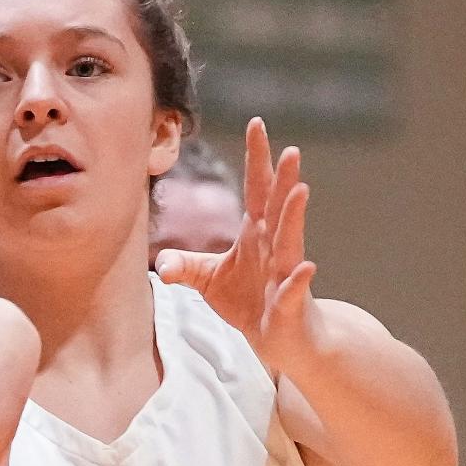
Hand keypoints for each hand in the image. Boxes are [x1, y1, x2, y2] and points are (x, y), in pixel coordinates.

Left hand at [155, 117, 318, 371]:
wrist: (282, 341)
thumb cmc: (249, 303)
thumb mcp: (209, 281)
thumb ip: (185, 266)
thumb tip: (160, 263)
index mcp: (256, 234)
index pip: (257, 188)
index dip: (257, 157)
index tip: (257, 123)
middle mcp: (274, 247)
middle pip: (278, 206)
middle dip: (283, 178)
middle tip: (291, 149)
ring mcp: (285, 274)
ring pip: (290, 240)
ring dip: (294, 216)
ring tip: (301, 189)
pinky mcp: (290, 304)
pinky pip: (293, 290)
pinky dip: (298, 280)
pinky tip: (306, 267)